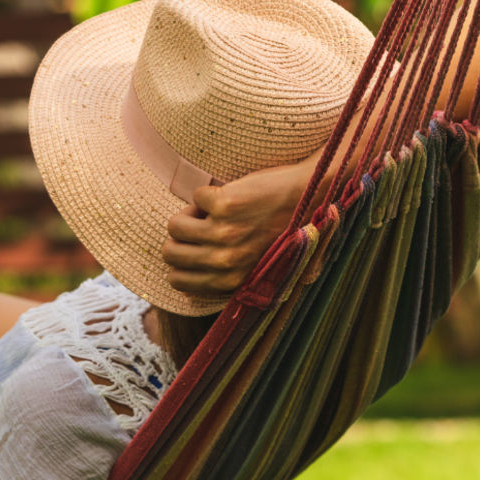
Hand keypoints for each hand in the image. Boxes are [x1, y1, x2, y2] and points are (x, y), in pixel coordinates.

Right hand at [162, 159, 310, 294]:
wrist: (310, 196)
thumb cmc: (285, 231)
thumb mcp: (257, 268)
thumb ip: (226, 279)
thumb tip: (183, 287)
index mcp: (231, 281)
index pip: (177, 281)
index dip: (181, 260)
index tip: (195, 247)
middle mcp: (226, 261)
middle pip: (169, 252)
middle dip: (180, 238)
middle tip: (202, 225)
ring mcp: (225, 232)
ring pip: (175, 225)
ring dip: (191, 213)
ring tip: (214, 210)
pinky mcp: (226, 204)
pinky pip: (196, 196)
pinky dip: (209, 193)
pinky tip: (231, 195)